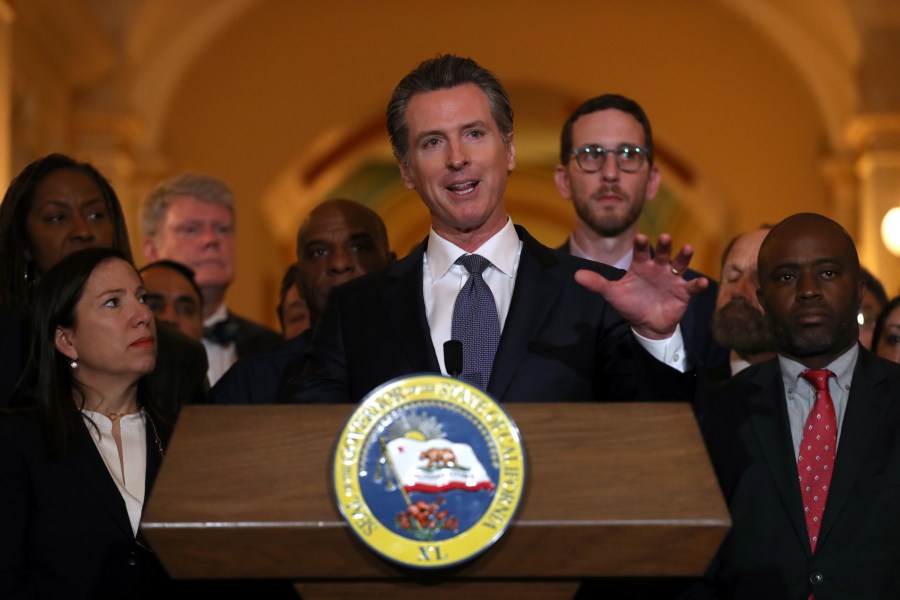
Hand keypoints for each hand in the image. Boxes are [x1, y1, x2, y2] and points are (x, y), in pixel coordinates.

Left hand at [574, 233, 708, 338]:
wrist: (647, 324)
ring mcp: (672, 278)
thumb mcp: (613, 294)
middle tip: (664, 237)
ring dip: (683, 257)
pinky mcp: (683, 292)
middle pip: (661, 253)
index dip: (641, 245)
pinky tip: (703, 283)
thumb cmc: (631, 303)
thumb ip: (597, 284)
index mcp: (641, 265)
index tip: (640, 237)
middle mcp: (658, 268)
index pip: (640, 251)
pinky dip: (698, 284)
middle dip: (664, 245)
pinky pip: (692, 286)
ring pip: (679, 264)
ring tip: (688, 248)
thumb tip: (576, 276)